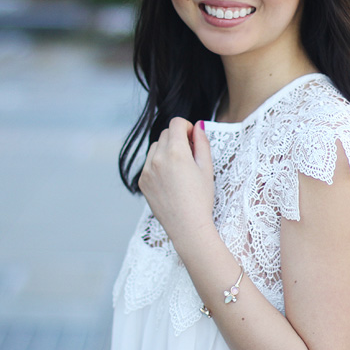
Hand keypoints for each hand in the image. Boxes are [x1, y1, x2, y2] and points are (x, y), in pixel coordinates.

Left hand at [138, 117, 215, 247]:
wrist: (187, 226)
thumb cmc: (201, 198)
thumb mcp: (207, 168)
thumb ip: (202, 143)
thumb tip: (197, 126)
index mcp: (176, 152)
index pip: (176, 123)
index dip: (187, 127)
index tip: (193, 138)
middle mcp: (157, 158)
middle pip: (165, 133)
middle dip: (177, 138)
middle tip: (189, 155)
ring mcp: (147, 170)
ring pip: (155, 147)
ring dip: (166, 150)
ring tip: (179, 168)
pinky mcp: (142, 181)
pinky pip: (149, 163)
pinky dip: (158, 164)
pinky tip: (170, 180)